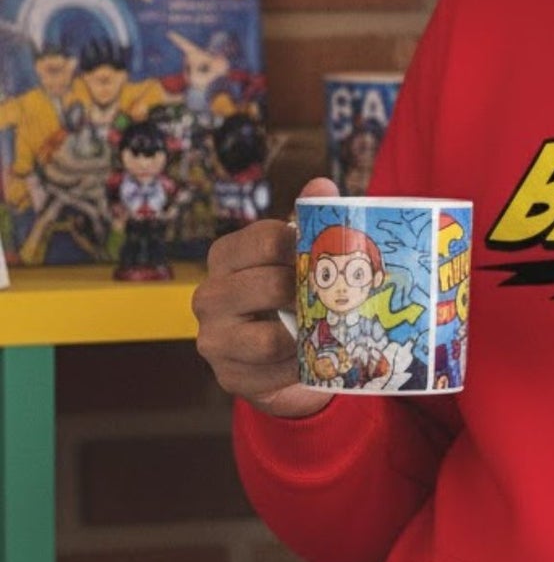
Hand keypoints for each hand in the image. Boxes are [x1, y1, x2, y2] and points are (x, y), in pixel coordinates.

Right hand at [193, 176, 336, 418]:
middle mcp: (209, 295)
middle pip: (272, 286)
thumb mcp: (297, 255)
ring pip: (268, 339)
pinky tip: (308, 360)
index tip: (331, 253)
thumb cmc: (289, 294)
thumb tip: (322, 185)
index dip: (305, 245)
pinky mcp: (227, 375)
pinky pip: (273, 374)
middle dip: (309, 294)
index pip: (268, 239)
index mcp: (227, 255)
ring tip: (322, 331)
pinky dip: (298, 370)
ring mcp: (212, 338)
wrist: (279, 356)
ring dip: (304, 338)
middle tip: (335, 297)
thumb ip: (310, 218)